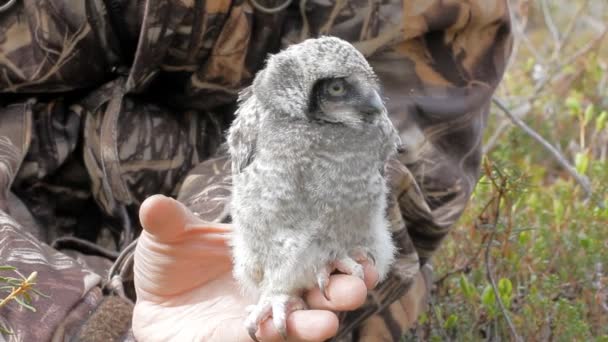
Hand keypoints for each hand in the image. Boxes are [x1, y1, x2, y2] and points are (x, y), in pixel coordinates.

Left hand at [132, 195, 378, 340]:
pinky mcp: (243, 338)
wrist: (152, 305)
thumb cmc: (168, 265)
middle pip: (315, 287)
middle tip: (362, 278)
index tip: (360, 244)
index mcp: (265, 253)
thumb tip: (153, 204)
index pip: (305, 250)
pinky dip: (287, 332)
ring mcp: (260, 314)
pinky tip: (309, 327)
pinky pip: (269, 336)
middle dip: (342, 285)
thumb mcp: (167, 238)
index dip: (333, 248)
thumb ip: (168, 222)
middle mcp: (272, 285)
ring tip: (339, 309)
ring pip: (300, 316)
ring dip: (321, 315)